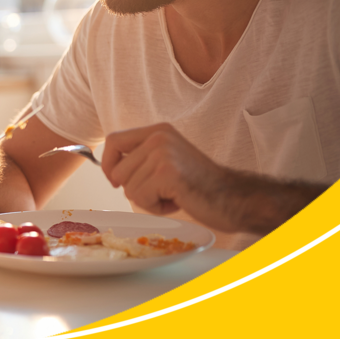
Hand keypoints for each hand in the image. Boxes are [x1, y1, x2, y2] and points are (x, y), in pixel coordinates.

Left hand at [102, 123, 234, 230]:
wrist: (232, 198)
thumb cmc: (197, 184)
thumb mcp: (165, 159)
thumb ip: (140, 157)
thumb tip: (108, 168)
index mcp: (157, 131)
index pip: (113, 141)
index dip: (107, 164)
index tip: (116, 180)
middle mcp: (158, 137)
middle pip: (117, 171)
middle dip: (133, 189)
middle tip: (162, 190)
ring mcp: (163, 153)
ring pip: (128, 188)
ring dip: (148, 200)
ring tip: (172, 194)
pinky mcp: (167, 173)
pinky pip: (141, 198)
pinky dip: (156, 207)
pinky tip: (176, 201)